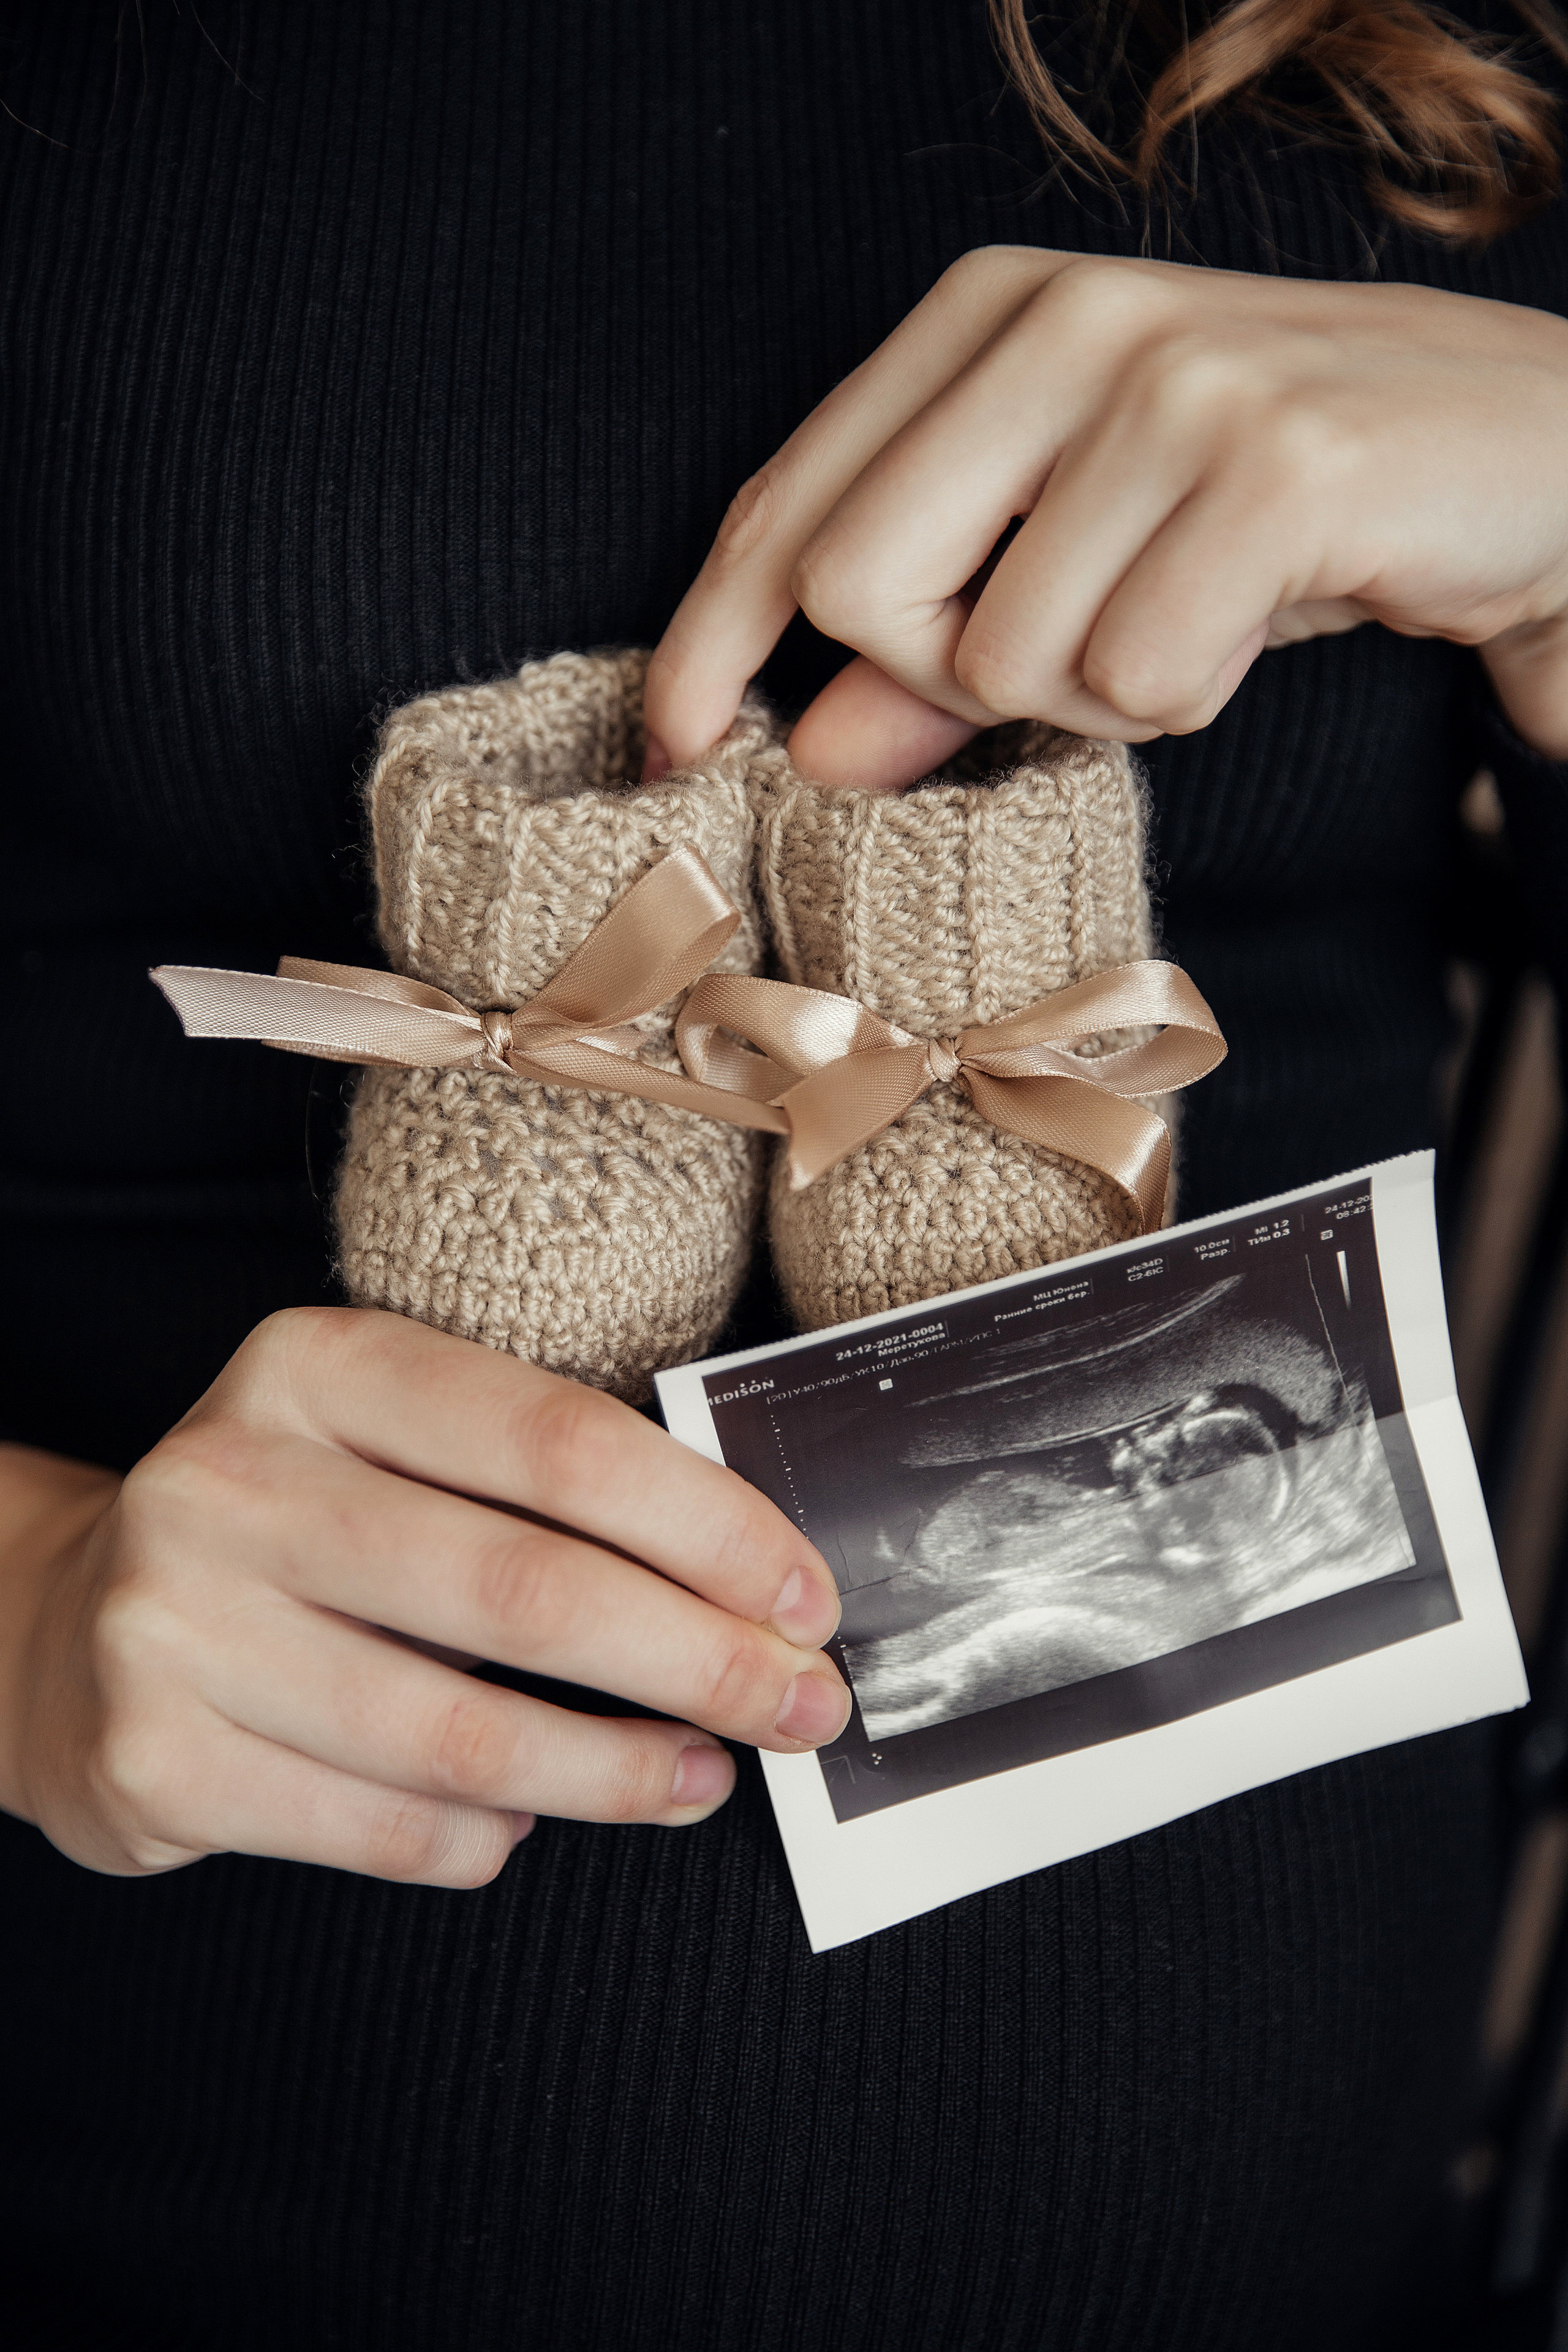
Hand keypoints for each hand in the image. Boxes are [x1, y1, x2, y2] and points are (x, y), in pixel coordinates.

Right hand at [0, 1310, 846, 1886]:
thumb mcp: (396, 1449)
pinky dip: (488, 1838)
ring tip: (701, 1775)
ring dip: (618, 1772)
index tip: (806, 1599)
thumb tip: (752, 1589)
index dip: (711, 1528)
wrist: (73, 1631)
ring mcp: (178, 1622)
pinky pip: (387, 1828)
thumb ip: (541, 1491)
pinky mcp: (156, 1759)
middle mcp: (234, 1477)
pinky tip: (528, 1820)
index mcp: (318, 1365)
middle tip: (800, 1707)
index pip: (560, 1443)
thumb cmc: (301, 1533)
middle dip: (700, 1661)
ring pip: (464, 1733)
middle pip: (527, 1591)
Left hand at [643, 247, 1567, 789]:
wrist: (1523, 460)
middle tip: (1075, 650)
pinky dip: (1189, 697)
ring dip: (1099, 696)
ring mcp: (1168, 377)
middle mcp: (1060, 318)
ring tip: (1195, 618)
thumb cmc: (1274, 514)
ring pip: (1007, 657)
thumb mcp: (1079, 567)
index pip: (785, 505)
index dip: (710, 639)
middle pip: (856, 589)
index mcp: (986, 315)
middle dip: (949, 677)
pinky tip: (1254, 620)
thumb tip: (807, 747)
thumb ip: (931, 652)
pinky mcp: (1270, 462)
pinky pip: (1135, 675)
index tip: (674, 744)